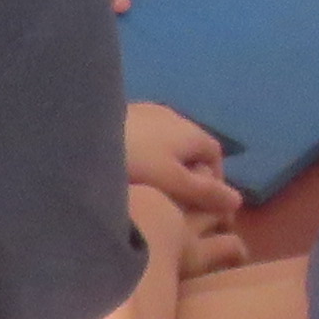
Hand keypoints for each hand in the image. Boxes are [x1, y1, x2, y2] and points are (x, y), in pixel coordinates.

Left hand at [123, 101, 238, 230]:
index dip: (215, 180)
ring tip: (152, 189)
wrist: (82, 135)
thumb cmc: (136, 162)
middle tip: (178, 201)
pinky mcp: (121, 113)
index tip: (205, 207)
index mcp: (190, 130)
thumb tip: (237, 200)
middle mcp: (173, 115)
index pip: (216, 154)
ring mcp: (146, 111)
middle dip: (190, 173)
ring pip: (167, 141)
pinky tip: (129, 171)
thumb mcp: (174, 183)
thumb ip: (205, 192)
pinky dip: (146, 154)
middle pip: (191, 146)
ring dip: (166, 163)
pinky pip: (145, 137)